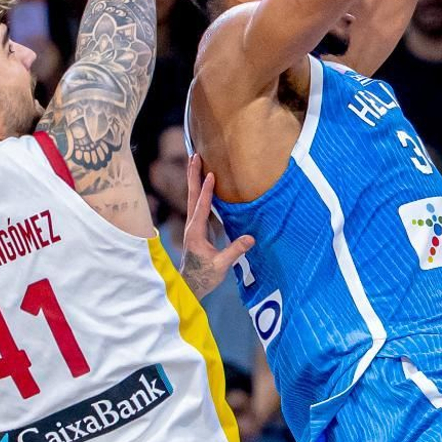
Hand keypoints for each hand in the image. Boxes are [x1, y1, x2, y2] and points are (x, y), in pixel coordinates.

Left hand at [180, 154, 253, 297]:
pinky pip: (197, 204)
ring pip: (192, 198)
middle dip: (193, 175)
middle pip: (191, 195)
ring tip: (195, 162)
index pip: (202, 206)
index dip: (207, 190)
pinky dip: (199, 191)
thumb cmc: (204, 276)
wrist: (191, 285)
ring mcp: (193, 226)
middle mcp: (192, 225)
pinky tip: (204, 184)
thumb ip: (234, 251)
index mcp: (196, 232)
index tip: (212, 174)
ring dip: (194, 179)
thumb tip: (251, 238)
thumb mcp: (221, 265)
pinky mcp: (197, 229)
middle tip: (194, 155)